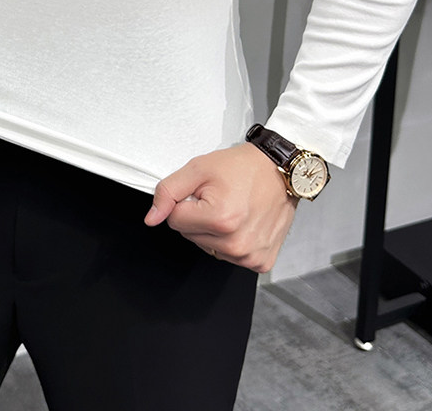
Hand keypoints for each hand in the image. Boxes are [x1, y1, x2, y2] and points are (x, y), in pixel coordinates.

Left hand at [143, 142, 298, 273]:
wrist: (280, 171)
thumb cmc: (243, 168)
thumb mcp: (199, 168)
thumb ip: (168, 192)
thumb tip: (151, 218)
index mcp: (219, 220)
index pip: (174, 220)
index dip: (183, 203)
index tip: (202, 192)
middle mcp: (236, 243)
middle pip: (190, 236)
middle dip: (198, 217)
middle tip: (219, 198)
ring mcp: (249, 256)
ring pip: (208, 247)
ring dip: (213, 231)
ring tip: (232, 209)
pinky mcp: (261, 262)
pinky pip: (229, 256)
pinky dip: (231, 241)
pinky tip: (243, 223)